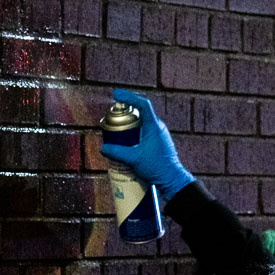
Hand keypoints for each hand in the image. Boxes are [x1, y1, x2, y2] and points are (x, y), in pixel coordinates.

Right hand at [99, 88, 194, 203]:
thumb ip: (116, 152)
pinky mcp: (157, 142)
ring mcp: (158, 134)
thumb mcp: (133, 159)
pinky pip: (143, 131)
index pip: (142, 104)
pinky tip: (125, 141)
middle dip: (124, 111)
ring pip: (141, 122)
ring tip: (115, 129)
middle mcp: (157, 127)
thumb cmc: (156, 167)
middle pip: (140, 112)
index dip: (129, 97)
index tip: (115, 94)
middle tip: (111, 115)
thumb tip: (102, 148)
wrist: (172, 179)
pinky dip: (133, 132)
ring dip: (128, 123)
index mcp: (154, 126)